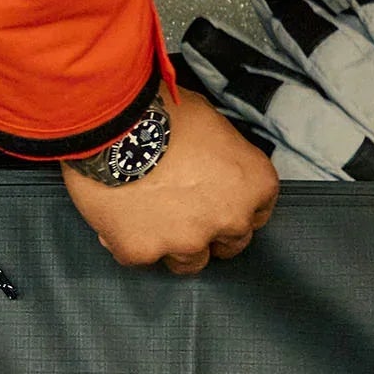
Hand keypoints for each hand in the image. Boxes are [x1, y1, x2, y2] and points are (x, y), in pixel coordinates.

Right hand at [61, 86, 279, 273]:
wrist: (115, 123)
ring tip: (149, 213)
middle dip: (210, 229)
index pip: (258, 213)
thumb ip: (223, 157)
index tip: (218, 200)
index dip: (234, 206)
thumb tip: (212, 164)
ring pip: (189, 261)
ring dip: (174, 243)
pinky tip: (118, 212)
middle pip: (229, 242)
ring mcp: (187, 241)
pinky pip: (141, 255)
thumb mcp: (212, 124)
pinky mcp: (143, 252)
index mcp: (254, 185)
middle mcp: (230, 220)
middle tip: (183, 208)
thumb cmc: (166, 112)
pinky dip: (132, 239)